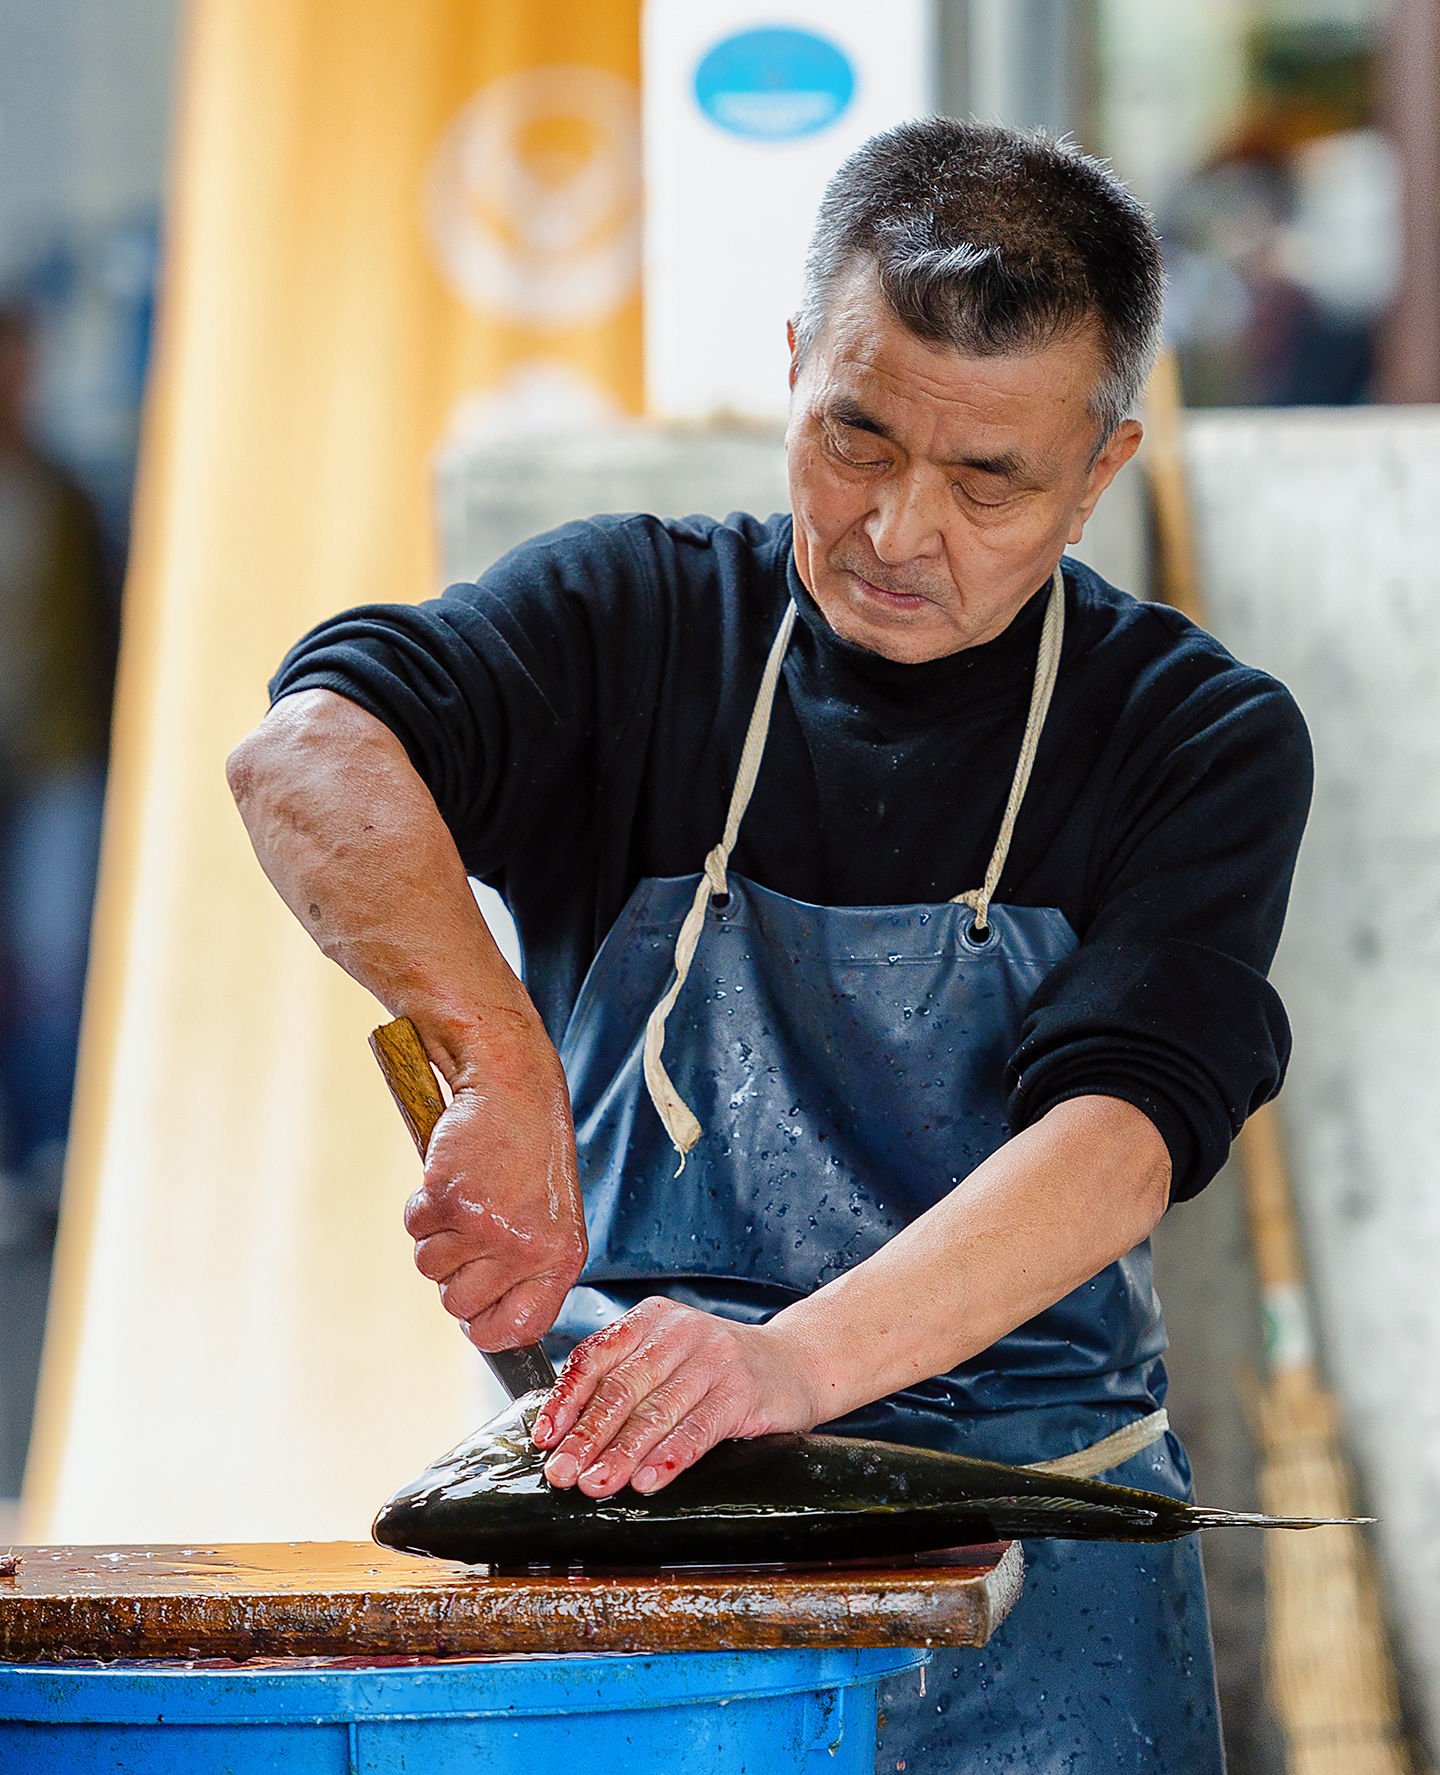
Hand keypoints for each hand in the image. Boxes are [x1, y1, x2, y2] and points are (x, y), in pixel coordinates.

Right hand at [403, 1024, 586, 1351]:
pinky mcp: (451, 1199)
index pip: (518, 1331)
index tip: (476, 1311)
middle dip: (454, 1274)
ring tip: (466, 1197)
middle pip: (459, 1306)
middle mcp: (528, 1249)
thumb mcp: (549, 1220)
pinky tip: (449, 1177)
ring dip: (436, 1237)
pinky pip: (414, 1229)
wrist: (513, 1088)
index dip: (487, 1328)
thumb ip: (527, 1272)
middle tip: (472, 1230)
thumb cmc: (530, 1155)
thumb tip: (483, 1327)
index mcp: (562, 1259)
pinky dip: (421, 1206)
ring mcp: (488, 1226)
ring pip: (429, 1269)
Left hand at [531, 1297, 823, 1497]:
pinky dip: (670, 1456)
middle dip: (587, 1436)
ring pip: (656, 1411)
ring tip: (597, 1484)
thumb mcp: (669, 1358)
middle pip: (622, 1387)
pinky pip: (699, 1427)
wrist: (796, 1361)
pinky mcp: (742, 1390)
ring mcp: (714, 1359)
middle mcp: (679, 1331)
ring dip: (622, 1453)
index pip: (596, 1356)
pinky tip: (650, 1479)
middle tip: (563, 1473)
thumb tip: (564, 1432)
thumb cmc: (719, 1368)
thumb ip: (624, 1380)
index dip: (566, 1400)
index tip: (545, 1438)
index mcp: (650, 1319)